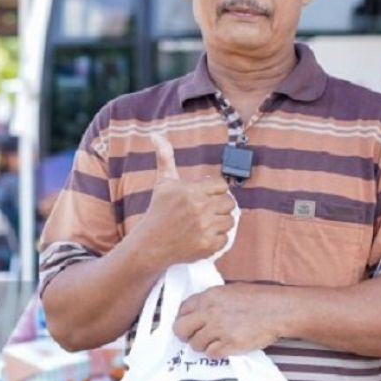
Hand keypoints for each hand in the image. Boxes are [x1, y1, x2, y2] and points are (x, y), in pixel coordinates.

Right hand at [134, 134, 235, 268]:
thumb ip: (165, 157)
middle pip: (229, 203)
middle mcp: (200, 208)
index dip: (214, 192)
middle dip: (219, 207)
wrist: (150, 244)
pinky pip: (226, 239)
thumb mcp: (163, 183)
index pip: (222, 186)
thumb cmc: (158, 211)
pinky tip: (203, 236)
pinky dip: (217, 239)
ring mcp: (205, 228)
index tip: (203, 197)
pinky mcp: (208, 246)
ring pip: (230, 221)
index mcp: (192, 191)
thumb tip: (155, 134)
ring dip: (220, 223)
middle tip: (205, 212)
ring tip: (205, 224)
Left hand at [174, 283, 290, 357]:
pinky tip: (226, 347)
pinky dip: (217, 353)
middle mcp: (210, 313)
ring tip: (216, 342)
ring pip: (195, 344)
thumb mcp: (231, 291)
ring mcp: (219, 330)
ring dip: (203, 345)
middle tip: (195, 337)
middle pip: (181, 329)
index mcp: (209, 296)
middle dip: (186, 335)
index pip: (182, 310)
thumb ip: (212, 300)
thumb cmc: (259, 298)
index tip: (190, 324)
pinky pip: (212, 354)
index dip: (184, 319)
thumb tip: (198, 312)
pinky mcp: (230, 344)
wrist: (279, 309)